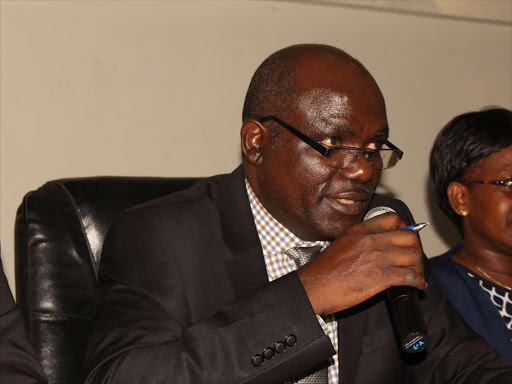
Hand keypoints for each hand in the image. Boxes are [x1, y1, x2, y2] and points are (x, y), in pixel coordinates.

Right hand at [297, 213, 425, 314]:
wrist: (316, 285)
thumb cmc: (325, 269)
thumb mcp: (342, 242)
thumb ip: (361, 239)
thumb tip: (378, 243)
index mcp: (362, 230)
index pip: (394, 219)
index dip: (405, 228)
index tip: (407, 238)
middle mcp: (372, 240)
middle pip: (410, 237)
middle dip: (416, 248)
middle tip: (414, 258)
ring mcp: (379, 257)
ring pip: (414, 256)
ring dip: (419, 267)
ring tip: (417, 274)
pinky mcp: (382, 276)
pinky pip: (410, 276)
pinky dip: (418, 282)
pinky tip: (418, 285)